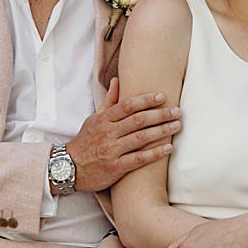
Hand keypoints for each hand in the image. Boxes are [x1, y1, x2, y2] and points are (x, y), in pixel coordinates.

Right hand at [66, 77, 180, 192]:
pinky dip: (155, 153)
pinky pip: (139, 159)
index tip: (162, 97)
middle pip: (138, 120)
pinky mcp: (115, 167)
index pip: (127, 105)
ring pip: (141, 138)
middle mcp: (108, 133)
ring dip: (161, 131)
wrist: (70, 168)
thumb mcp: (94, 119)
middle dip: (160, 114)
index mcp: (103, 119)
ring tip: (177, 126)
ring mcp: (112, 150)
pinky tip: (169, 148)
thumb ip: (109, 101)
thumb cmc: (86, 141)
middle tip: (177, 111)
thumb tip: (117, 80)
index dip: (146, 100)